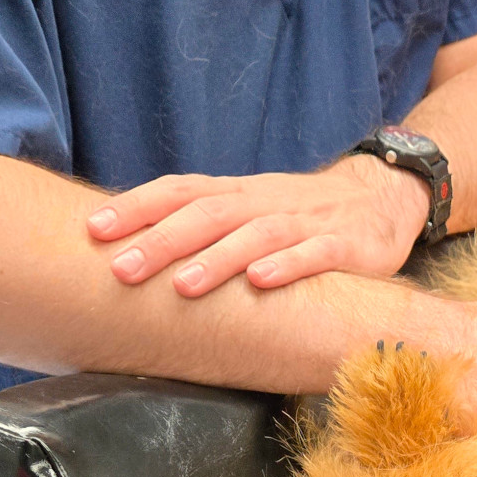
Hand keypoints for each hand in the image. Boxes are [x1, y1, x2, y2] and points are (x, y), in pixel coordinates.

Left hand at [87, 155, 430, 295]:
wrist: (383, 197)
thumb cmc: (303, 215)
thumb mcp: (252, 211)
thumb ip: (204, 226)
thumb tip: (133, 249)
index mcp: (238, 194)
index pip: (180, 191)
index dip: (137, 207)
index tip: (93, 230)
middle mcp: (265, 203)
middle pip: (208, 214)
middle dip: (163, 240)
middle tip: (121, 269)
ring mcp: (306, 222)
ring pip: (257, 234)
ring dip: (218, 259)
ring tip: (183, 286)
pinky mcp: (346, 246)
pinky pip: (315, 254)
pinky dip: (287, 265)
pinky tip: (261, 282)